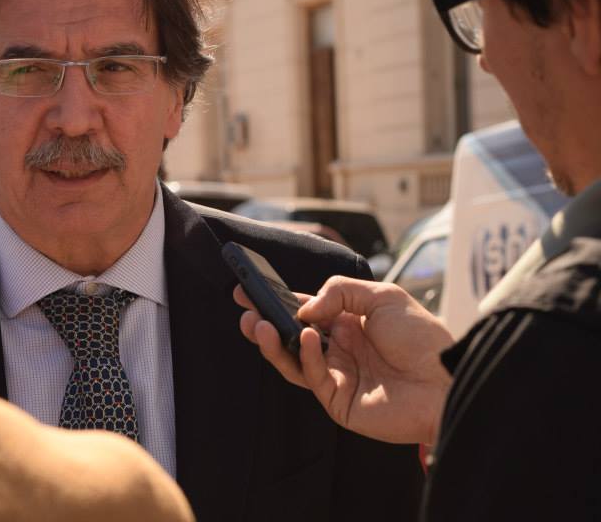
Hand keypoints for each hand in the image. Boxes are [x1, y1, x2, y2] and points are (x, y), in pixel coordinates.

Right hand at [235, 276, 454, 445]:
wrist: (447, 381)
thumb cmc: (422, 339)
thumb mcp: (383, 297)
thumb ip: (340, 292)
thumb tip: (305, 308)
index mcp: (347, 324)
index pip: (302, 311)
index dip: (276, 301)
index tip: (249, 289)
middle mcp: (338, 349)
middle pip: (290, 336)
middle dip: (263, 322)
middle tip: (243, 308)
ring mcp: (336, 375)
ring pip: (292, 360)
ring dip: (272, 342)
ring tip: (256, 324)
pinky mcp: (338, 401)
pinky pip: (313, 376)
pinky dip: (306, 355)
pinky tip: (307, 335)